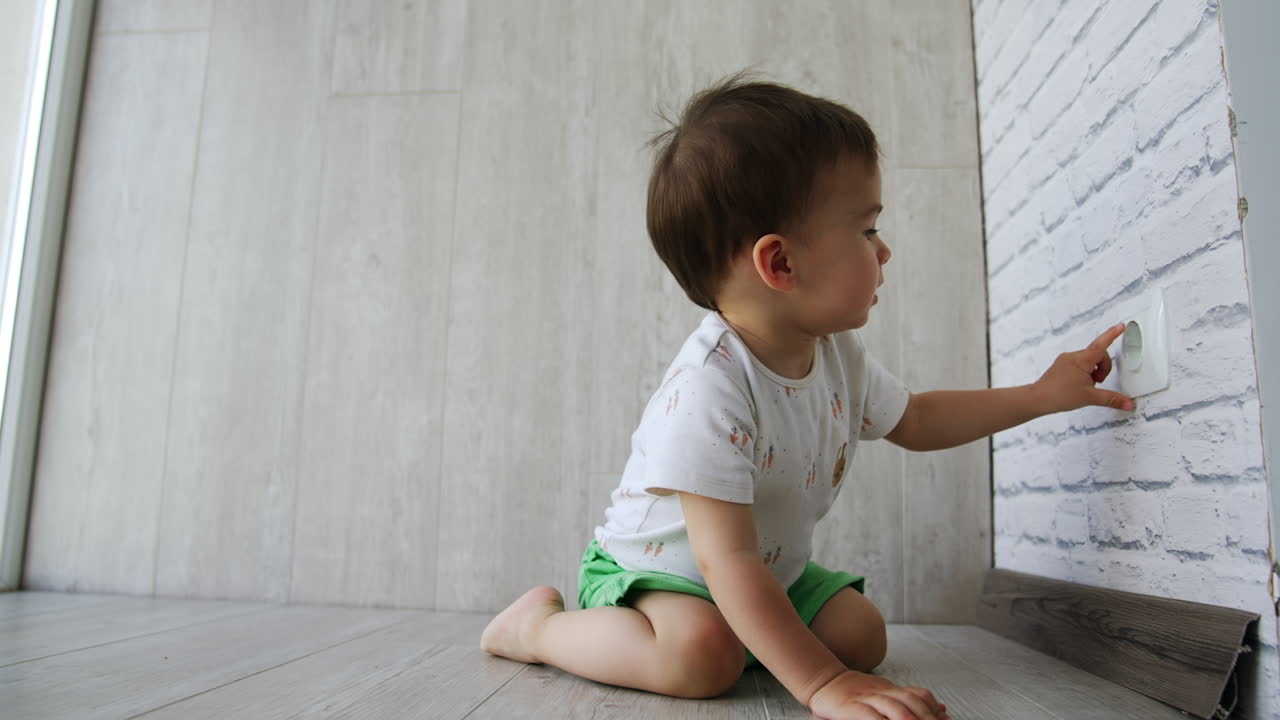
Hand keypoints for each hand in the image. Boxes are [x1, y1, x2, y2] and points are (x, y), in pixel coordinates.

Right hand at [808, 670, 949, 719]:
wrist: (824, 682)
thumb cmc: (856, 694)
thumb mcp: (885, 694)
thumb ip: (911, 700)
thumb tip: (942, 709)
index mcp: (891, 689)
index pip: (919, 695)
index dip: (933, 709)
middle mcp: (882, 692)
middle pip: (911, 701)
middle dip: (926, 717)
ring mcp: (867, 699)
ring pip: (895, 708)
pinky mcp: (852, 708)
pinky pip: (870, 716)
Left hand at [1032, 323, 1134, 414]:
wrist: (1037, 399)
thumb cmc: (1058, 395)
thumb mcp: (1090, 397)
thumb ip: (1111, 399)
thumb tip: (1127, 403)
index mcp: (1082, 359)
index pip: (1102, 344)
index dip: (1113, 334)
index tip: (1121, 326)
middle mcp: (1073, 356)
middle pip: (1098, 356)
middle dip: (1103, 369)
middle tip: (1098, 383)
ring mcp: (1065, 361)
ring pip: (1088, 361)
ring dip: (1093, 372)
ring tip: (1086, 386)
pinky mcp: (1061, 366)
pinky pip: (1079, 365)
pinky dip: (1084, 374)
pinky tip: (1079, 386)